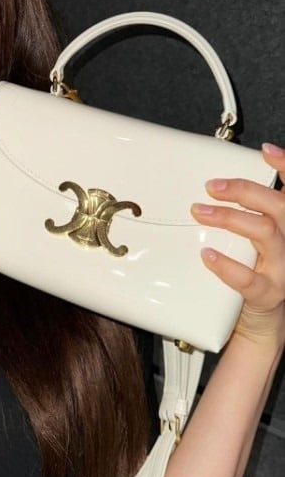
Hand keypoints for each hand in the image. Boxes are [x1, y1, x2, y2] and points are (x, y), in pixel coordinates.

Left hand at [191, 142, 284, 347]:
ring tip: (200, 212)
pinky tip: (206, 256)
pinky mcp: (269, 295)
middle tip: (211, 186)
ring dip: (230, 218)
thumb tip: (215, 190)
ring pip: (266, 233)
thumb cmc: (256, 274)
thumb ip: (247, 218)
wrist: (262, 325)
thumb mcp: (256, 242)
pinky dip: (226, 265)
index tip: (266, 151)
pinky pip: (249, 279)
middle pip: (279, 207)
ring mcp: (284, 270)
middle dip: (244, 191)